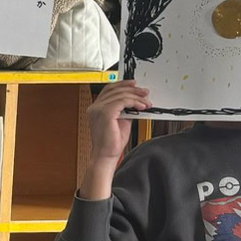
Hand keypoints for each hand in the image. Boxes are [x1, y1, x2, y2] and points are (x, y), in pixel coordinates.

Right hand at [79, 81, 151, 197]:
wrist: (106, 156)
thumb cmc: (111, 143)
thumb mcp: (120, 121)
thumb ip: (124, 110)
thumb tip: (135, 102)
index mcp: (96, 109)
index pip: (109, 89)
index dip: (122, 84)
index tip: (134, 85)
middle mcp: (95, 107)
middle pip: (115, 89)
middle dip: (132, 89)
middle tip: (144, 93)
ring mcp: (98, 110)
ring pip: (121, 94)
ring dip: (136, 97)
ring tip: (146, 102)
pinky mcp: (105, 113)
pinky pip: (123, 101)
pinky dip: (134, 102)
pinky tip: (142, 106)